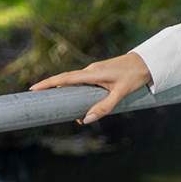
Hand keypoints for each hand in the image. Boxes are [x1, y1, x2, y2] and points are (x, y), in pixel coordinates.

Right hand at [29, 52, 152, 124]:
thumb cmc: (134, 75)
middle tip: (42, 103)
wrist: (147, 62)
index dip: (48, 83)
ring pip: (75, 84)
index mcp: (92, 73)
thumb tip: (86, 119)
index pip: (64, 78)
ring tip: (69, 114)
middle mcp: (90, 70)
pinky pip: (83, 83)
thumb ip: (104, 106)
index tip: (33, 89)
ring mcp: (94, 71)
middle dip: (53, 91)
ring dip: (68, 96)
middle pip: (65, 81)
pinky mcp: (100, 73)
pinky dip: (78, 93)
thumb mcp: (120, 93)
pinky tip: (82, 107)